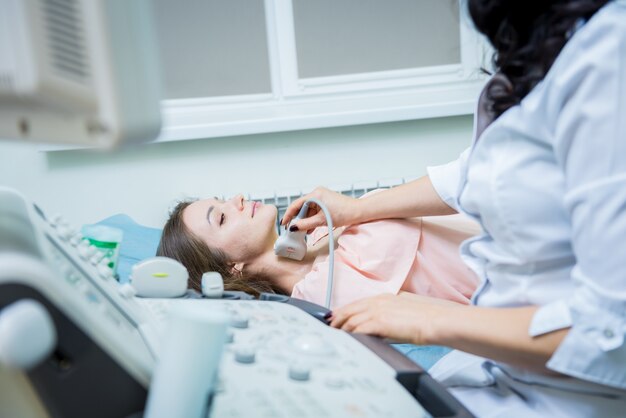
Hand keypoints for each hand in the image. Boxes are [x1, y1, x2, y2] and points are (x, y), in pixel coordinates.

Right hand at [281, 187, 359, 232]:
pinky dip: (312, 218)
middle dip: (297, 219)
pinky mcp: (326, 201)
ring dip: (305, 220)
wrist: (359, 212)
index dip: (289, 214)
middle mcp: (317, 193)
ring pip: (308, 210)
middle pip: (302, 207)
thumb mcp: (322, 221)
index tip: (284, 223)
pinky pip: (315, 210)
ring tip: (302, 231)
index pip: (297, 204)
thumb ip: (306, 224)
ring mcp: (322, 196)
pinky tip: (310, 228)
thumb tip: (293, 228)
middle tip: (292, 229)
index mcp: (315, 194)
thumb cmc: (344, 214)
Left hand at [329, 293, 462, 344]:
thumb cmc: (427, 317)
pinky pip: (357, 328)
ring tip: (334, 335)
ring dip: (340, 328)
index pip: (358, 303)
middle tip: (329, 326)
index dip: (345, 310)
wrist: (436, 320)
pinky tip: (345, 339)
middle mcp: (378, 301)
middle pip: (350, 309)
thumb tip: (384, 325)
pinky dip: (349, 334)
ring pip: (350, 319)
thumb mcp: (405, 310)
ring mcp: (377, 310)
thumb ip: (391, 314)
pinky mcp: (379, 322)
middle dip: (337, 318)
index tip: (337, 316)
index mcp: (384, 297)